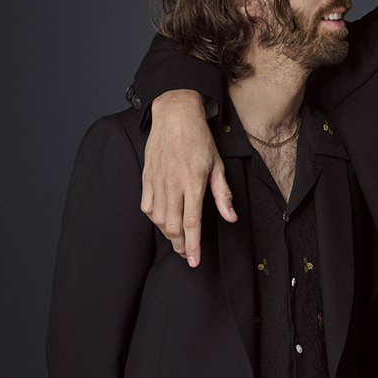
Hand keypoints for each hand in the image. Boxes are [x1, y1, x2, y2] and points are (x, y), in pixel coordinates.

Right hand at [141, 90, 235, 266]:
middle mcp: (173, 184)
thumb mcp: (218, 166)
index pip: (192, 223)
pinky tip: (162, 221)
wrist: (175, 116)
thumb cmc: (199, 140)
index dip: (193, 245)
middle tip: (187, 254)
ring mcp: (157, 181)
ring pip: (158, 219)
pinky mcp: (146, 177)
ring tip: (177, 241)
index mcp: (193, 182)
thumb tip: (231, 217)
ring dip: (167, 234)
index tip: (194, 260)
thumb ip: (223, 194)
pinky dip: (154, 218)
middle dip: (180, 245)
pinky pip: (146, 206)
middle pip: (173, 226)